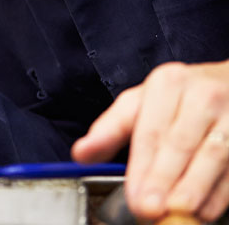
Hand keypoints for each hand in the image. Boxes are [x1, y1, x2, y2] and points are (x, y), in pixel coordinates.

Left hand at [73, 60, 228, 221]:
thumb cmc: (182, 97)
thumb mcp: (142, 102)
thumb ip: (111, 129)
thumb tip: (81, 153)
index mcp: (168, 84)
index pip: (150, 131)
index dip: (141, 168)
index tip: (135, 197)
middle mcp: (202, 95)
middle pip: (180, 144)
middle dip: (164, 180)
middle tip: (150, 209)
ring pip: (214, 155)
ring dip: (195, 189)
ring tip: (178, 213)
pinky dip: (221, 193)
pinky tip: (205, 210)